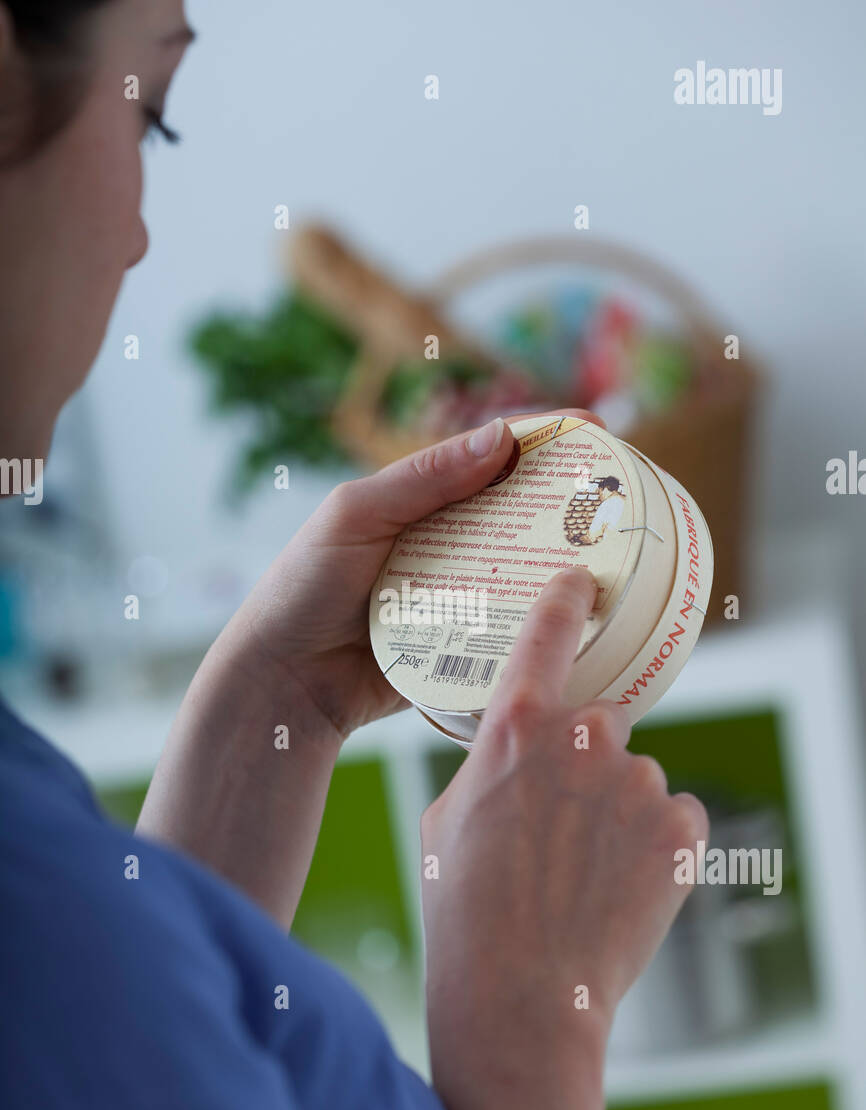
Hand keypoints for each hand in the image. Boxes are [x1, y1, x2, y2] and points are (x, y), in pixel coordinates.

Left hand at [226, 408, 606, 739]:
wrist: (284, 680)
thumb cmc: (304, 586)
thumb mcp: (356, 516)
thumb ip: (422, 480)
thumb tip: (501, 438)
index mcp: (423, 500)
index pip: (493, 456)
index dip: (545, 438)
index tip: (595, 429)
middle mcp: (449, 543)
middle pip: (523, 514)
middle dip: (573, 503)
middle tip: (623, 500)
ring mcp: (461, 595)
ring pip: (526, 573)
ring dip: (567, 564)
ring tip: (620, 559)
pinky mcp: (465, 646)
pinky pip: (512, 631)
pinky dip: (543, 623)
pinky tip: (583, 620)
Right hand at [421, 566, 708, 1075]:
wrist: (521, 997)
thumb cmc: (464, 914)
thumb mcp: (446, 818)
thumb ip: (490, 765)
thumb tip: (516, 755)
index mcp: (514, 727)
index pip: (548, 631)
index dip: (567, 600)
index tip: (582, 582)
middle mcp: (583, 740)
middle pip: (600, 722)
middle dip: (585, 763)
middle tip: (559, 830)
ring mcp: (638, 782)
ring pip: (636, 777)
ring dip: (618, 810)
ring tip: (582, 877)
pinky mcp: (681, 827)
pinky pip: (675, 816)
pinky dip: (657, 844)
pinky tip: (619, 888)